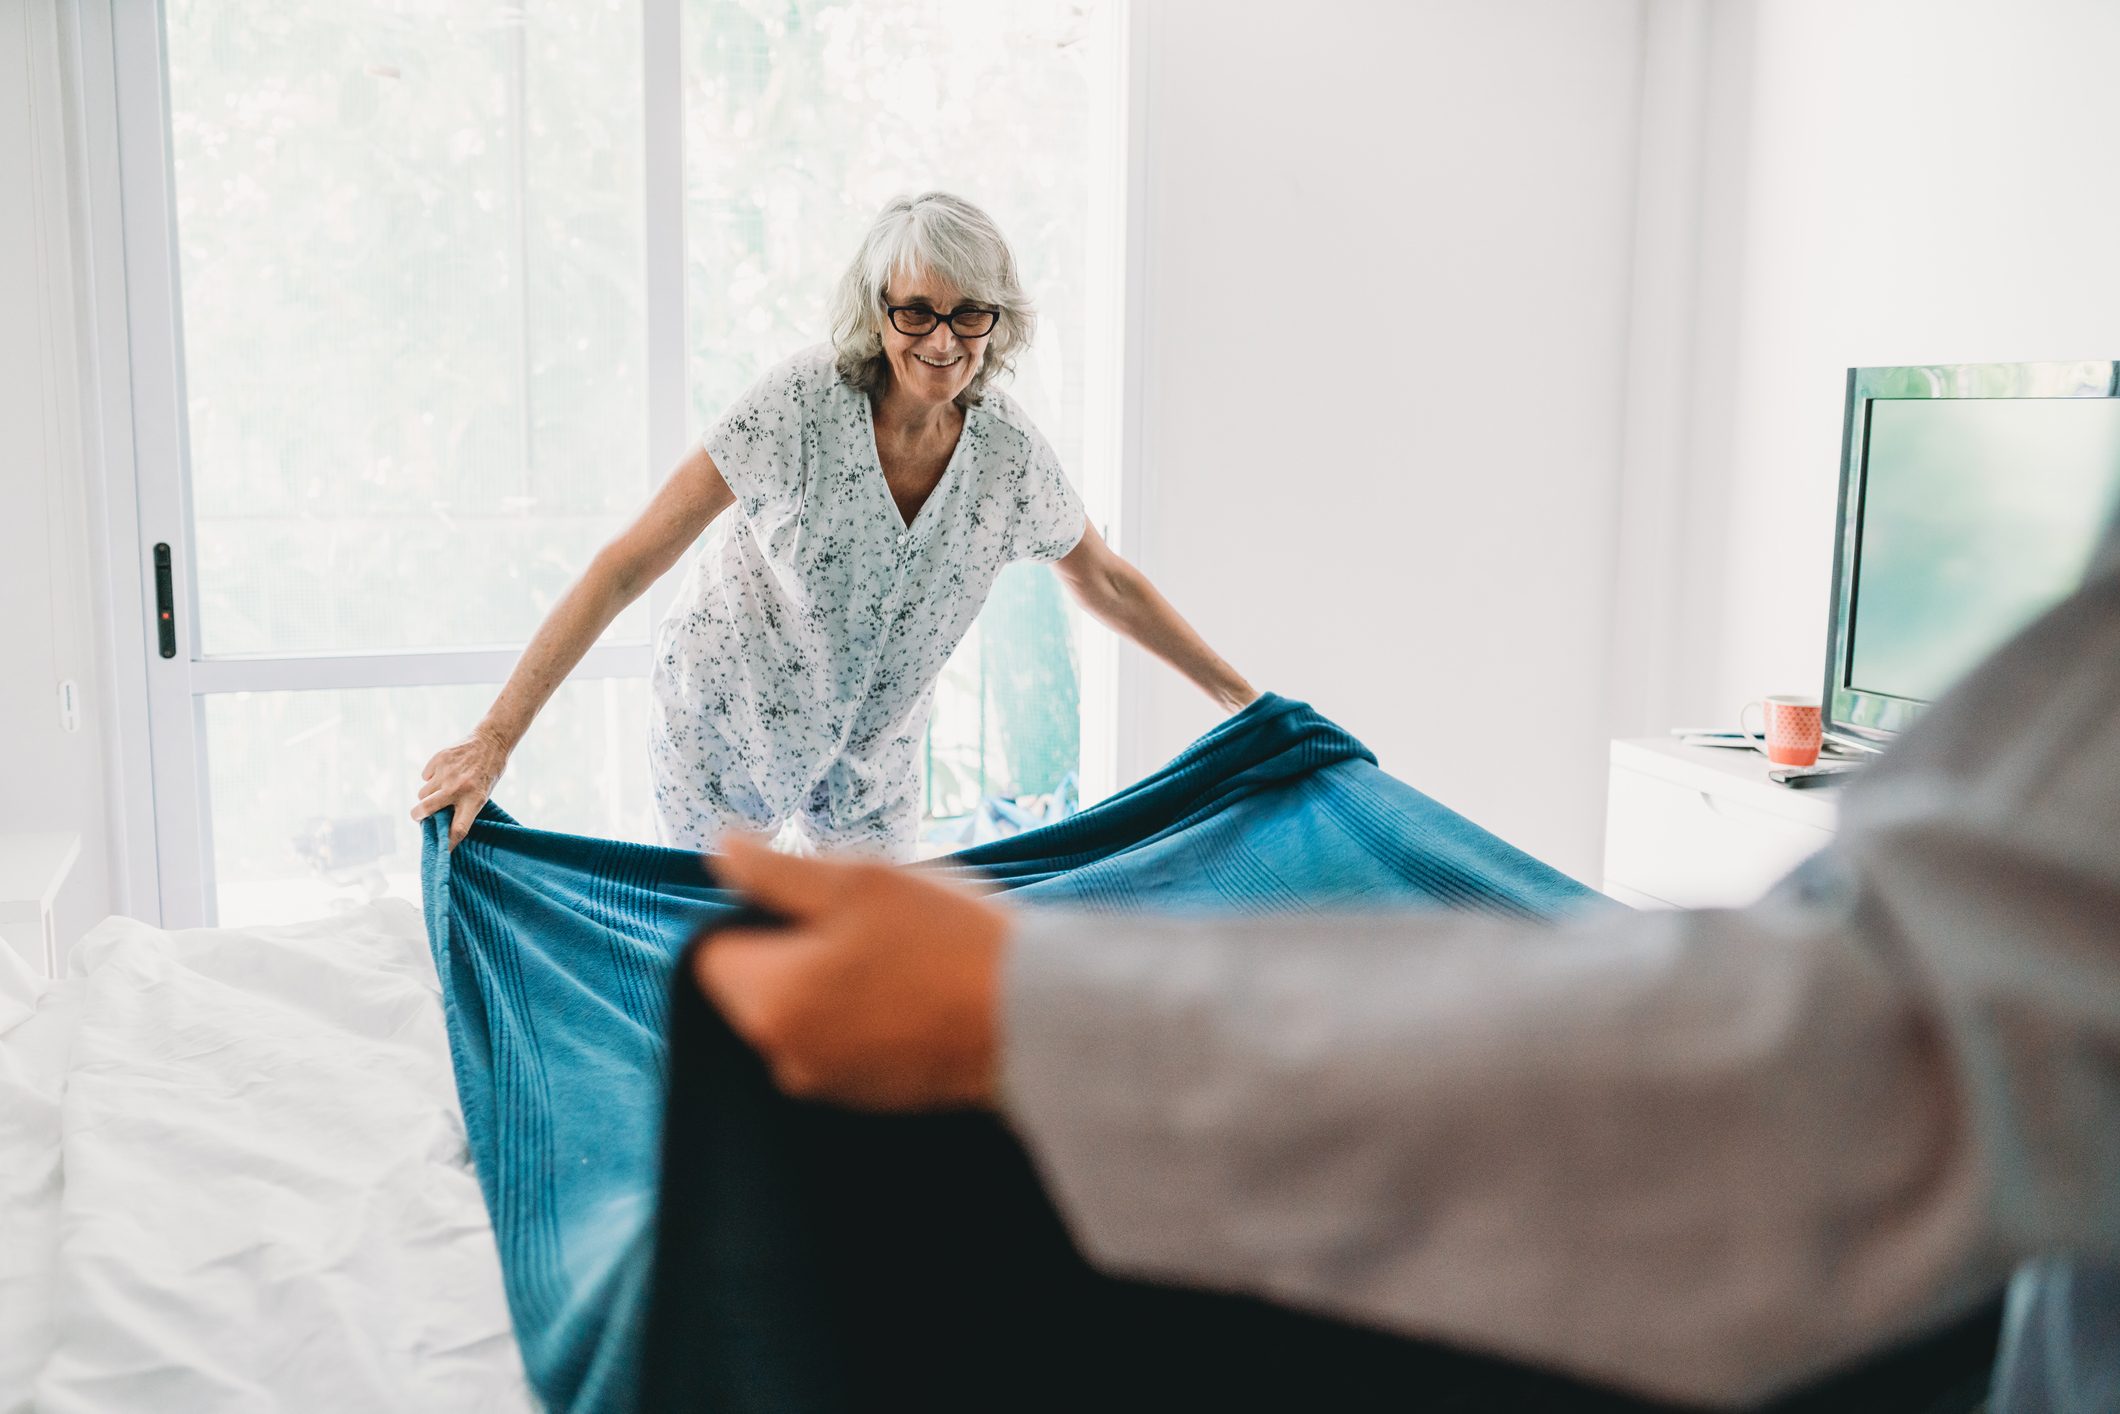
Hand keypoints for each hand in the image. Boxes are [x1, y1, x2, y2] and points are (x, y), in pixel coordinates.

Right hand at [412, 727, 510, 849]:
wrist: (491, 743)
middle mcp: (458, 788)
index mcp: (475, 800)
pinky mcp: (439, 760)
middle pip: (426, 809)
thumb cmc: (487, 774)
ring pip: (422, 793)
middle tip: (418, 816)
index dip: (448, 843)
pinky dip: (430, 778)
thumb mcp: (482, 795)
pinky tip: (444, 772)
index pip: (458, 828)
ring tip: (441, 788)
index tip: (441, 851)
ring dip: (427, 795)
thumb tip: (439, 826)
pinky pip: (424, 776)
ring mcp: (447, 773)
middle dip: (417, 816)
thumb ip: (462, 808)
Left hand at [693, 834, 1009, 1111]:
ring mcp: (831, 1084)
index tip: (814, 896)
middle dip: (801, 945)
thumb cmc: (946, 942)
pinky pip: (847, 1041)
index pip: (713, 950)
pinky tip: (922, 986)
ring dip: (839, 977)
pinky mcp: (875, 1097)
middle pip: (761, 983)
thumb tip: (722, 853)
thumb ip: (774, 869)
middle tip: (871, 917)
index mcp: (767, 1002)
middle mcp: (785, 1057)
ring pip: (808, 1010)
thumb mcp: (856, 880)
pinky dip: (871, 1011)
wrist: (1036, 1020)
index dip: (755, 912)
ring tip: (907, 950)